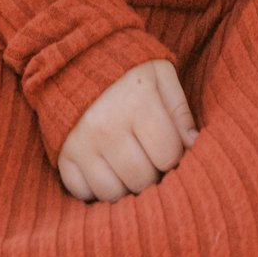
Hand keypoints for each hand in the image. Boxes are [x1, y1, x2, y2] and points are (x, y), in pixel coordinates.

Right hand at [57, 59, 197, 199]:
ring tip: (129, 167)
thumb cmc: (127, 72)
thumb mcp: (161, 76)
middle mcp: (106, 126)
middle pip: (142, 180)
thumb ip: (180, 111)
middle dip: (153, 174)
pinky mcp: (63, 156)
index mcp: (137, 102)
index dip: (175, 157)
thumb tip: (194, 145)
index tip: (169, 149)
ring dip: (126, 187)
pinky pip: (84, 194)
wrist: (75, 62)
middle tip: (150, 159)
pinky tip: (106, 170)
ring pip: (114, 193)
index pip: (169, 156)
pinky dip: (96, 190)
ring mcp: (81, 144)